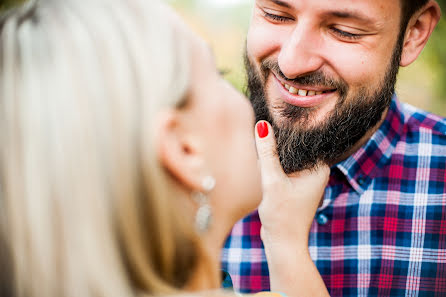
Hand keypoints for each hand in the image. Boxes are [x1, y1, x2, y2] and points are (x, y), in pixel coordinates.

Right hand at [255, 121, 329, 246]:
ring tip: (263, 166)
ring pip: (285, 159)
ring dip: (271, 159)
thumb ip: (267, 153)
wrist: (282, 243)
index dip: (283, 134)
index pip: (301, 141)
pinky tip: (263, 174)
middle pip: (292, 149)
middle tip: (263, 151)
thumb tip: (262, 126)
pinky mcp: (294, 186)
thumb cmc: (283, 216)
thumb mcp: (272, 181)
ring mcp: (305, 179)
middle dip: (275, 148)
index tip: (267, 128)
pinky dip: (271, 169)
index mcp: (319, 168)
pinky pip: (282, 169)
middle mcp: (315, 172)